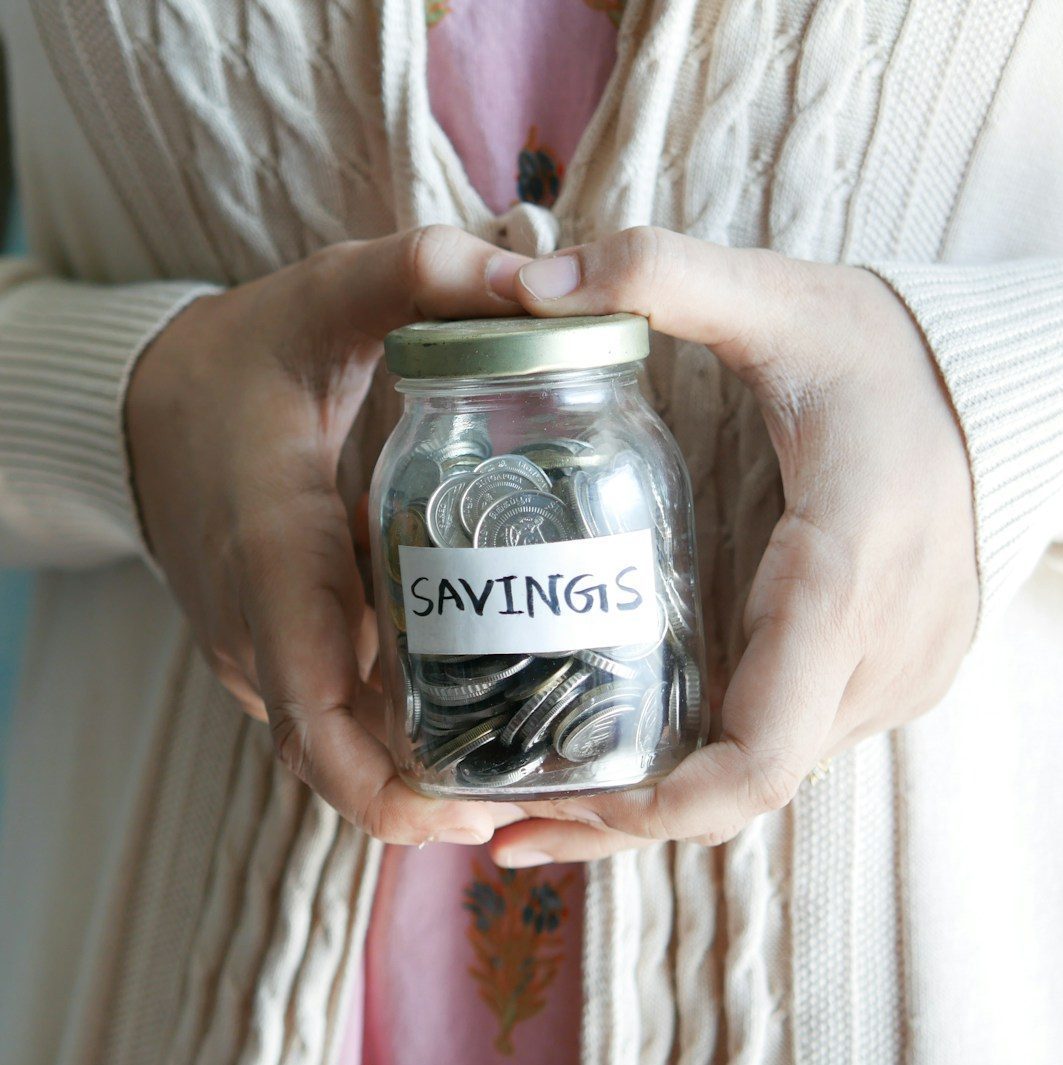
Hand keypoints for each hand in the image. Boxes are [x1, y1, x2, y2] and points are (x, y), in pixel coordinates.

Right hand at [127, 226, 529, 844]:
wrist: (150, 403)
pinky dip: (397, 725)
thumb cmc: (244, 357)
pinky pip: (334, 710)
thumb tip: (540, 282)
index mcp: (273, 555)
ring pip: (339, 744)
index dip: (390, 790)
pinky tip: (475, 698)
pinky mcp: (269, 646)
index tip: (483, 812)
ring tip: (530, 751)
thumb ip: (423, 275)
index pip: (316, 715)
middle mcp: (258, 628)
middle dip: (434, 794)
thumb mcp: (329, 296)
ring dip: (422, 766)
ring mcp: (257, 649)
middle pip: (339, 759)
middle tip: (544, 781)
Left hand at [485, 226, 977, 864]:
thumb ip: (663, 276)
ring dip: (656, 800)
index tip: (560, 807)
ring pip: (762, 778)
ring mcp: (890, 677)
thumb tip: (531, 281)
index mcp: (842, 577)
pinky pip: (783, 744)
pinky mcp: (883, 675)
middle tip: (501, 819)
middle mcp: (876, 656)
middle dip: (623, 818)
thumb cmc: (890, 355)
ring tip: (541, 793)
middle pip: (742, 787)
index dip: (661, 805)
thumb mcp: (781, 302)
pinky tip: (627, 751)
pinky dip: (704, 766)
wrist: (1004, 390)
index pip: (761, 750)